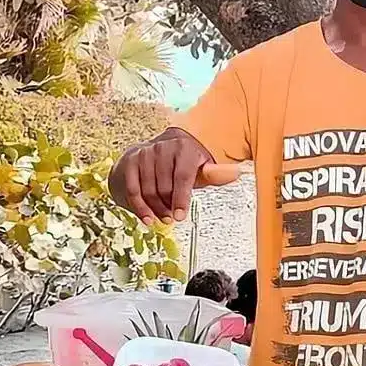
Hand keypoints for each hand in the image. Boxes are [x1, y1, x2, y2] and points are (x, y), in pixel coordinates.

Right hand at [109, 128, 238, 224]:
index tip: (180, 216)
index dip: (181, 199)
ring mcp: (145, 153)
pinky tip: (147, 218)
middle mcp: (163, 147)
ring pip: (149, 190)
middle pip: (164, 187)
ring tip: (163, 218)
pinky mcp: (131, 160)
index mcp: (185, 147)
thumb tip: (235, 173)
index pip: (183, 176)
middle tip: (172, 218)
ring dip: (155, 210)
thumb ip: (215, 174)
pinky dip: (140, 208)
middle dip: (168, 206)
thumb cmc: (182, 163)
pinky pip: (133, 189)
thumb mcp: (200, 168)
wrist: (156, 149)